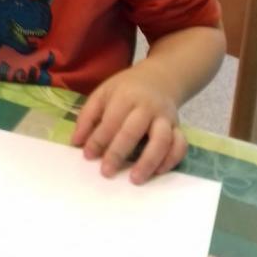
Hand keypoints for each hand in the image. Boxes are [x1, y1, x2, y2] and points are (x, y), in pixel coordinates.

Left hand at [71, 66, 186, 184]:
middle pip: (133, 131)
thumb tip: (76, 142)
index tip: (88, 156)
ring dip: (149, 161)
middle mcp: (147, 107)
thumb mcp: (103, 93)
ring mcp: (165, 118)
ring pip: (161, 140)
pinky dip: (172, 159)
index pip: (111, 121)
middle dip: (118, 153)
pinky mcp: (178, 127)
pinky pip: (180, 145)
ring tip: (135, 179)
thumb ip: (87, 116)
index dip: (98, 140)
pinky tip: (158, 172)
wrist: (160, 77)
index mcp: (126, 97)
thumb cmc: (126, 89)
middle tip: (106, 172)